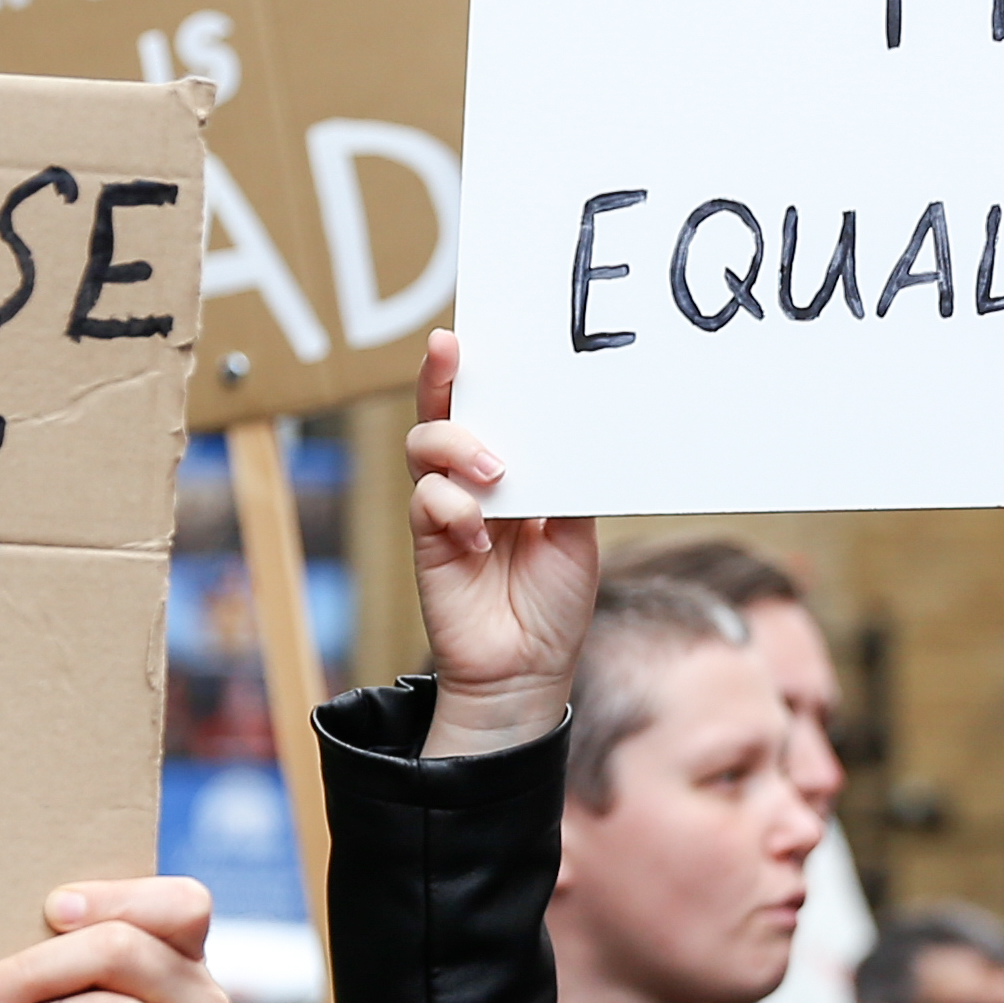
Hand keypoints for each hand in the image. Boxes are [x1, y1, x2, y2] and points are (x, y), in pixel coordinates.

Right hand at [400, 331, 590, 761]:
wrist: (530, 668)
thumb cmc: (555, 601)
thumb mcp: (578, 530)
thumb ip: (565, 479)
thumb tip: (570, 425)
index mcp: (513, 470)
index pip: (491, 408)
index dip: (482, 371)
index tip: (478, 334)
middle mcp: (472, 480)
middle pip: (443, 410)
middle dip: (441, 374)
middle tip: (450, 348)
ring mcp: (446, 506)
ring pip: (425, 444)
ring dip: (458, 446)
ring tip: (495, 473)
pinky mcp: (428, 539)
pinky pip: (426, 499)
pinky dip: (454, 508)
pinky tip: (481, 535)